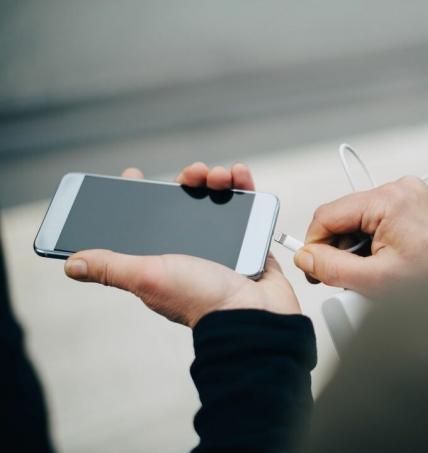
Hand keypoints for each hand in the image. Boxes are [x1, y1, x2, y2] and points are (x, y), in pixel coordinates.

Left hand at [64, 163, 299, 327]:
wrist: (255, 314)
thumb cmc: (201, 299)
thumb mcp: (147, 278)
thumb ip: (112, 267)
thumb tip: (72, 265)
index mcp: (163, 260)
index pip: (145, 223)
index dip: (139, 198)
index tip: (134, 175)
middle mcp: (192, 251)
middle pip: (183, 204)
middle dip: (185, 181)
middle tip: (190, 174)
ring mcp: (223, 245)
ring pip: (214, 200)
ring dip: (215, 179)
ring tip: (218, 175)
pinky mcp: (250, 241)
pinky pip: (246, 206)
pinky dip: (244, 186)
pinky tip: (240, 174)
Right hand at [294, 176, 427, 294]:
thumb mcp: (375, 279)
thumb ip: (331, 267)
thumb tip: (305, 256)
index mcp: (388, 199)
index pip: (327, 214)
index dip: (314, 244)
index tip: (313, 267)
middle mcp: (398, 189)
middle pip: (343, 217)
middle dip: (340, 248)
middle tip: (350, 277)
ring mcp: (408, 194)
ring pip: (359, 220)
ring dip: (357, 248)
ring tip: (375, 273)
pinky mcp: (414, 204)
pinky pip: (377, 220)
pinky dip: (373, 243)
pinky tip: (386, 263)